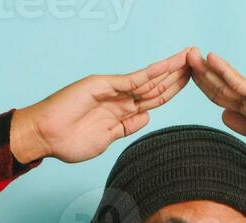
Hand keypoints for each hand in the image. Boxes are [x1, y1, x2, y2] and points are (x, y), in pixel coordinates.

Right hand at [13, 48, 193, 164]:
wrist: (45, 137)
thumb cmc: (68, 142)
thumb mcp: (106, 139)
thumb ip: (126, 128)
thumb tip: (146, 118)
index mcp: (121, 112)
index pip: (153, 99)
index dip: (173, 90)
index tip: (192, 84)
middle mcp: (119, 98)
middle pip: (156, 86)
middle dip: (178, 75)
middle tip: (200, 63)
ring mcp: (112, 90)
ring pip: (148, 79)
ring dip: (170, 69)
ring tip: (190, 57)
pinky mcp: (103, 85)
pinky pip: (132, 79)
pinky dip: (150, 73)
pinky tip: (167, 66)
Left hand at [186, 48, 245, 181]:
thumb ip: (245, 125)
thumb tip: (224, 115)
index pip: (223, 95)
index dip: (205, 86)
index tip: (187, 78)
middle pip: (222, 86)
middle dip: (201, 74)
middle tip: (183, 58)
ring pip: (229, 82)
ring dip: (208, 69)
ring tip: (190, 56)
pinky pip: (243, 84)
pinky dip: (226, 72)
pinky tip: (212, 61)